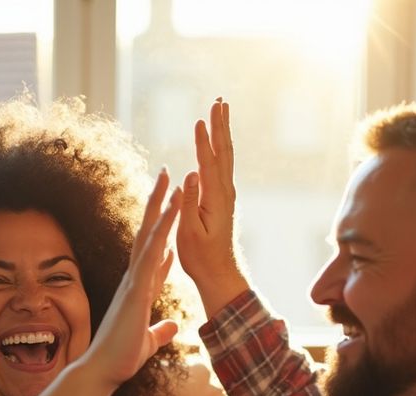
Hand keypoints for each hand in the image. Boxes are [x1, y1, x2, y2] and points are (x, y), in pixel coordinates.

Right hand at [79, 169, 181, 390]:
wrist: (103, 371)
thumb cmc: (120, 359)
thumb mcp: (148, 343)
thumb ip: (160, 332)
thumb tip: (172, 326)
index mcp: (139, 290)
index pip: (154, 256)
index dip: (163, 235)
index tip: (171, 215)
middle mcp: (134, 280)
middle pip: (148, 235)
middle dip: (158, 207)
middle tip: (165, 177)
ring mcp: (133, 281)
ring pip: (149, 236)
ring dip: (160, 207)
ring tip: (170, 179)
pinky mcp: (136, 288)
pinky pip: (150, 252)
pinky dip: (162, 230)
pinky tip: (171, 211)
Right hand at [176, 99, 250, 315]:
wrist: (220, 273)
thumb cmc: (200, 257)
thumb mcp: (189, 232)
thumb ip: (190, 202)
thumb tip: (191, 173)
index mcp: (215, 199)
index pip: (209, 163)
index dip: (204, 141)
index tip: (200, 120)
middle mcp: (225, 192)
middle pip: (224, 152)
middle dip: (220, 126)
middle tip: (219, 102)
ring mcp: (226, 195)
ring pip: (225, 157)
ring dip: (222, 133)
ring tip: (220, 112)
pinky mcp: (223, 199)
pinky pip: (223, 166)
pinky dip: (220, 148)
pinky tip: (217, 144)